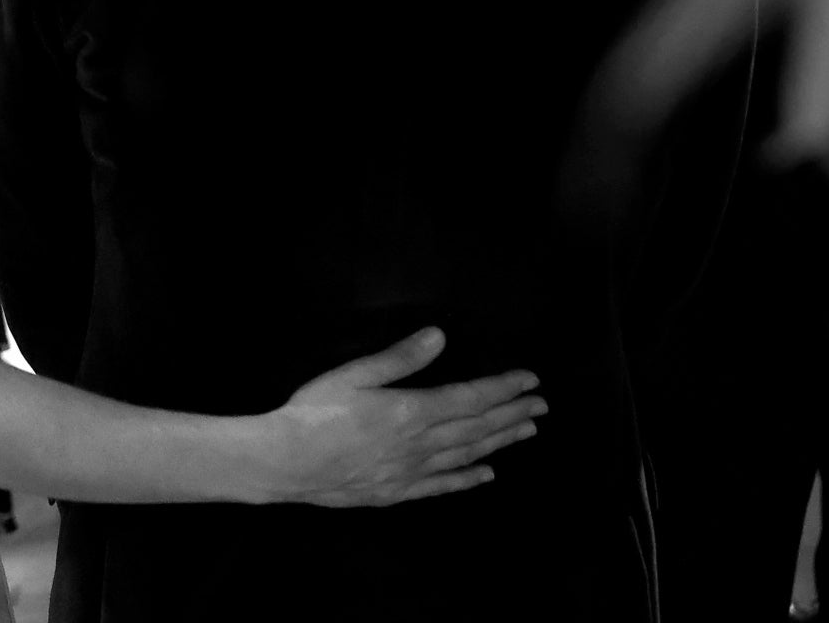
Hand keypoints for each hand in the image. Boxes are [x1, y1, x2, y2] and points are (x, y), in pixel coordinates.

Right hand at [268, 327, 544, 506]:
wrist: (286, 462)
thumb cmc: (314, 411)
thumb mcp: (353, 374)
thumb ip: (399, 358)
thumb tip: (439, 336)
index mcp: (411, 411)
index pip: (470, 398)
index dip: (503, 388)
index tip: (530, 380)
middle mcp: (419, 445)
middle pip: (477, 428)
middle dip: (512, 414)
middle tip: (542, 406)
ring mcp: (410, 472)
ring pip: (467, 455)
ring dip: (500, 442)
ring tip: (526, 431)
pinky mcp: (396, 492)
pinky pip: (442, 485)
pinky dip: (468, 478)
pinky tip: (486, 473)